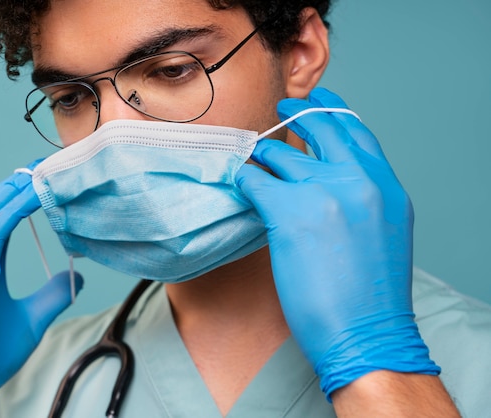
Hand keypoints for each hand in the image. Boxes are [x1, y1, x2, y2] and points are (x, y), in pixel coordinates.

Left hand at [236, 88, 438, 398]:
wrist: (368, 336)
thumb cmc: (372, 297)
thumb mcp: (383, 232)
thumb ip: (362, 197)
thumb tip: (329, 178)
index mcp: (386, 186)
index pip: (357, 131)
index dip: (333, 110)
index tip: (316, 101)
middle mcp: (359, 180)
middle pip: (322, 128)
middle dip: (297, 113)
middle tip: (281, 108)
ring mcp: (325, 193)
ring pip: (281, 155)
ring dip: (264, 155)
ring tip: (252, 159)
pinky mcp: (290, 212)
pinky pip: (255, 180)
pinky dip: (244, 178)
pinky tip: (237, 182)